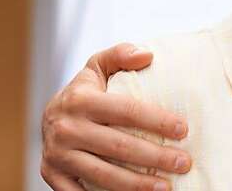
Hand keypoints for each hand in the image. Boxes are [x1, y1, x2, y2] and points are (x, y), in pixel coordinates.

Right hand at [41, 44, 191, 190]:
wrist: (47, 117)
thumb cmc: (85, 91)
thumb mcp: (98, 65)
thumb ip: (121, 54)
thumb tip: (148, 55)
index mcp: (80, 100)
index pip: (126, 111)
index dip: (157, 120)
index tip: (183, 129)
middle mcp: (66, 128)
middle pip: (119, 146)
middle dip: (155, 157)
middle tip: (184, 162)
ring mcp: (57, 155)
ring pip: (103, 174)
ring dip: (137, 185)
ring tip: (167, 186)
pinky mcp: (52, 176)